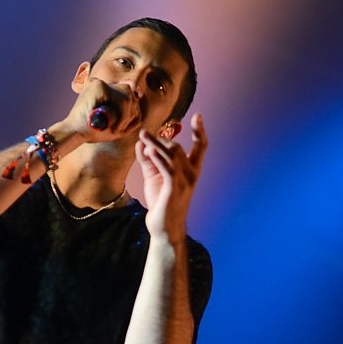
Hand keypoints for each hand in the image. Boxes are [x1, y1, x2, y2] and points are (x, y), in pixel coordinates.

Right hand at [64, 78, 141, 141]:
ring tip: (117, 129)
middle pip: (129, 92)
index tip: (125, 124)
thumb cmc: (95, 132)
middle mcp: (103, 84)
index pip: (128, 94)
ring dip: (127, 115)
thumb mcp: (117, 124)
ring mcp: (99, 83)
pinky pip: (120, 99)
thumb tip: (139, 92)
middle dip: (132, 112)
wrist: (74, 134)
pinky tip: (114, 127)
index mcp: (106, 91)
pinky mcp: (98, 86)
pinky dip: (122, 115)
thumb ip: (130, 113)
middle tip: (122, 128)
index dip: (132, 109)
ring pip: (127, 95)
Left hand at [135, 113, 207, 241]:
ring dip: (155, 144)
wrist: (164, 227)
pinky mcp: (174, 189)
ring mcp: (184, 182)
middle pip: (177, 148)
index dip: (200, 131)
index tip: (198, 116)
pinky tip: (149, 151)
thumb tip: (141, 143)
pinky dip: (158, 158)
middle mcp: (191, 174)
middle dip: (160, 141)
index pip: (201, 147)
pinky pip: (167, 168)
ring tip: (143, 135)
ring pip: (171, 155)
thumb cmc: (161, 202)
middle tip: (144, 135)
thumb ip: (148, 160)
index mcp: (191, 170)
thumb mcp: (153, 177)